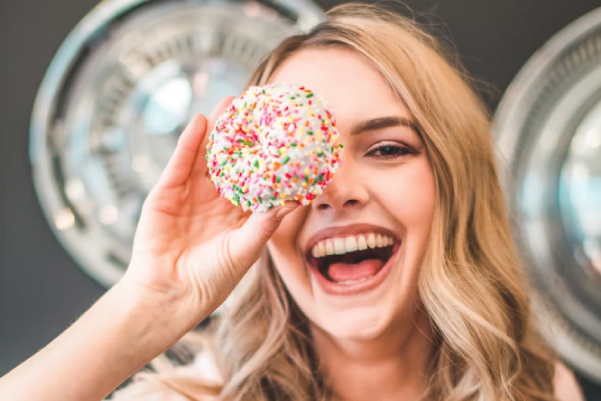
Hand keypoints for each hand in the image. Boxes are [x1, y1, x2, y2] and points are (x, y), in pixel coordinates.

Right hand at [122, 97, 297, 324]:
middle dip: (244, 134)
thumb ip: (265, 224)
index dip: (268, 156)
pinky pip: (179, 163)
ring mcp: (190, 194)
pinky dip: (188, 143)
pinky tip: (200, 122)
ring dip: (218, 129)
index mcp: (238, 213)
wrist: (168, 295)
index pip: (256, 177)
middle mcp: (216, 199)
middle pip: (232, 159)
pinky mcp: (166, 193)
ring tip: (232, 102)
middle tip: (259, 105)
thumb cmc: (211, 280)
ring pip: (206, 155)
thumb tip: (295, 201)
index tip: (284, 133)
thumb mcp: (244, 250)